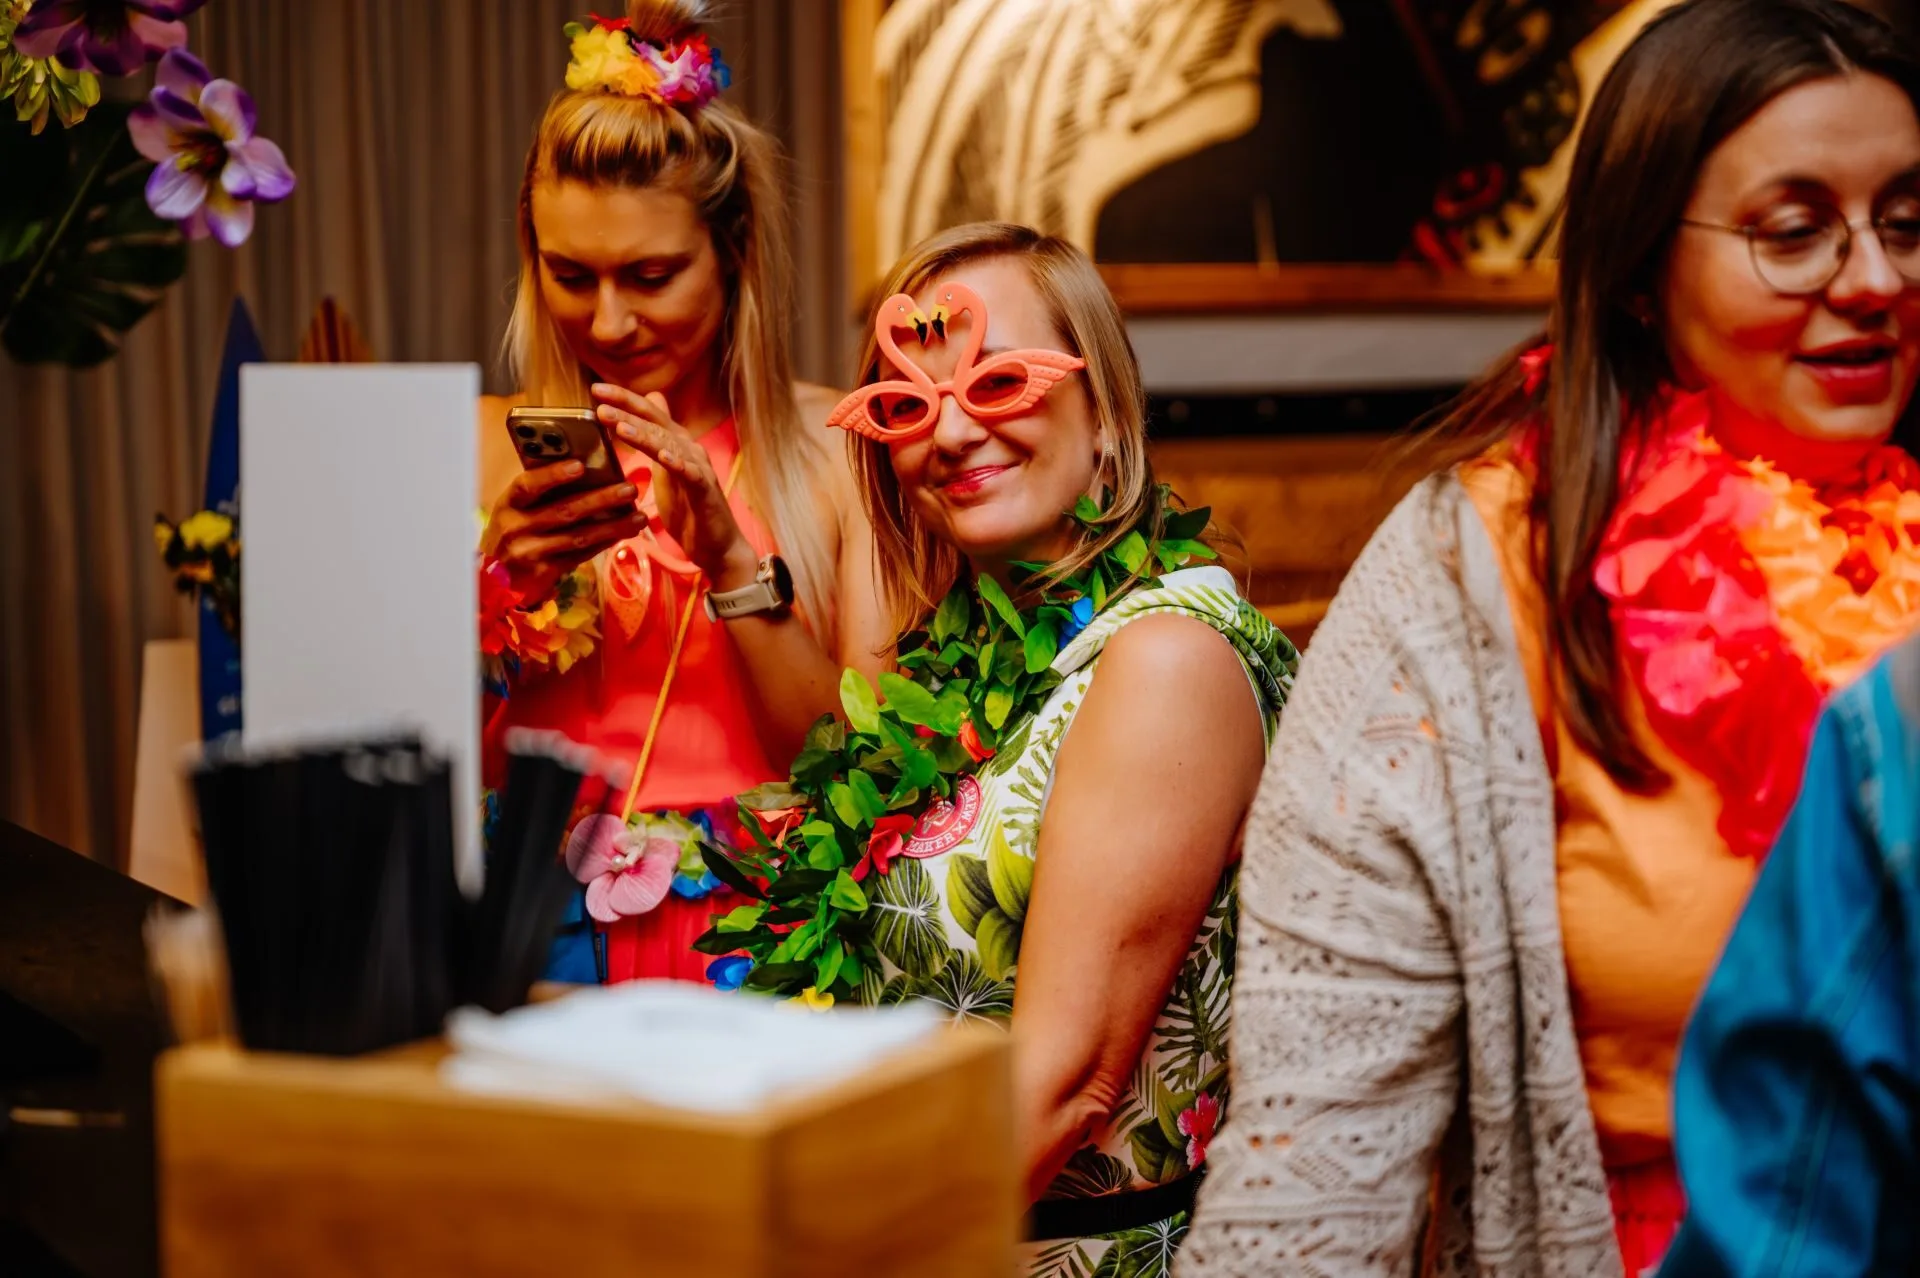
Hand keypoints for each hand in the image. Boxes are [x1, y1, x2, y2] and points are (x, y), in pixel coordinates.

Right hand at [481, 460, 644, 603]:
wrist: (492, 579)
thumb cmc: (513, 531)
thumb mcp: (515, 510)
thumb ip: (541, 493)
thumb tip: (587, 471)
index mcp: (508, 503)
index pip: (527, 485)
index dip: (553, 475)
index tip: (580, 465)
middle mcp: (516, 528)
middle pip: (564, 511)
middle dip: (601, 499)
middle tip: (630, 488)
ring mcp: (530, 552)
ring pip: (578, 536)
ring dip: (612, 525)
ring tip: (639, 516)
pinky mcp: (544, 572)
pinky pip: (580, 554)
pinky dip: (605, 542)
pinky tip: (624, 532)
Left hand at [591, 383, 756, 587]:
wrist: (717, 546)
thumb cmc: (689, 509)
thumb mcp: (665, 471)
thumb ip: (655, 440)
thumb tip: (650, 405)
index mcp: (676, 444)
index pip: (649, 414)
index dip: (625, 400)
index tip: (596, 388)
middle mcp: (689, 449)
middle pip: (656, 423)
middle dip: (627, 410)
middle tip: (599, 399)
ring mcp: (698, 469)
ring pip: (669, 445)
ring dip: (644, 435)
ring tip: (619, 426)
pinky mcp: (705, 491)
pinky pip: (690, 474)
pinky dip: (677, 463)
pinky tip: (663, 456)